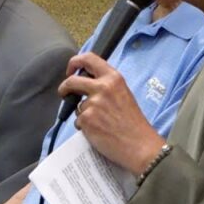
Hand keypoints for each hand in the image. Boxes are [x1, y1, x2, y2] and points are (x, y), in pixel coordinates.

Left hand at [59, 53, 164, 173]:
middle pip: (72, 81)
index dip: (75, 63)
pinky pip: (78, 121)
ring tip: (101, 123)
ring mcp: (93, 103)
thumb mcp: (123, 94)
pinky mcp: (86, 119)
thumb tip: (87, 84)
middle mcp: (102, 87)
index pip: (88, 59)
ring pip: (77, 106)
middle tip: (65, 92)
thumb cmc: (133, 122)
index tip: (71, 70)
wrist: (139, 144)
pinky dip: (85, 127)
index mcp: (114, 78)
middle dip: (65, 87)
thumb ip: (107, 85)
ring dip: (83, 114)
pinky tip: (99, 131)